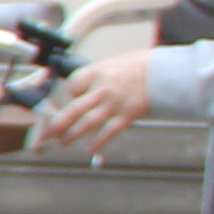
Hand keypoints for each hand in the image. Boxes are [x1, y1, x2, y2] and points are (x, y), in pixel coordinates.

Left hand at [35, 43, 152, 157]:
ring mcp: (115, 103)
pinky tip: (90, 148)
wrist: (165, 72)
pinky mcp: (128, 114)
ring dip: (74, 134)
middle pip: (75, 108)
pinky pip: (110, 131)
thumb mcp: (112, 64)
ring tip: (63, 142)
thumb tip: (80, 94)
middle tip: (48, 133)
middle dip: (59, 123)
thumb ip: (95, 79)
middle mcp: (103, 88)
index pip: (73, 85)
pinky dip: (99, 141)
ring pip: (89, 122)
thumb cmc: (138, 67)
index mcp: (97, 71)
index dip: (71, 93)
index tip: (74, 97)